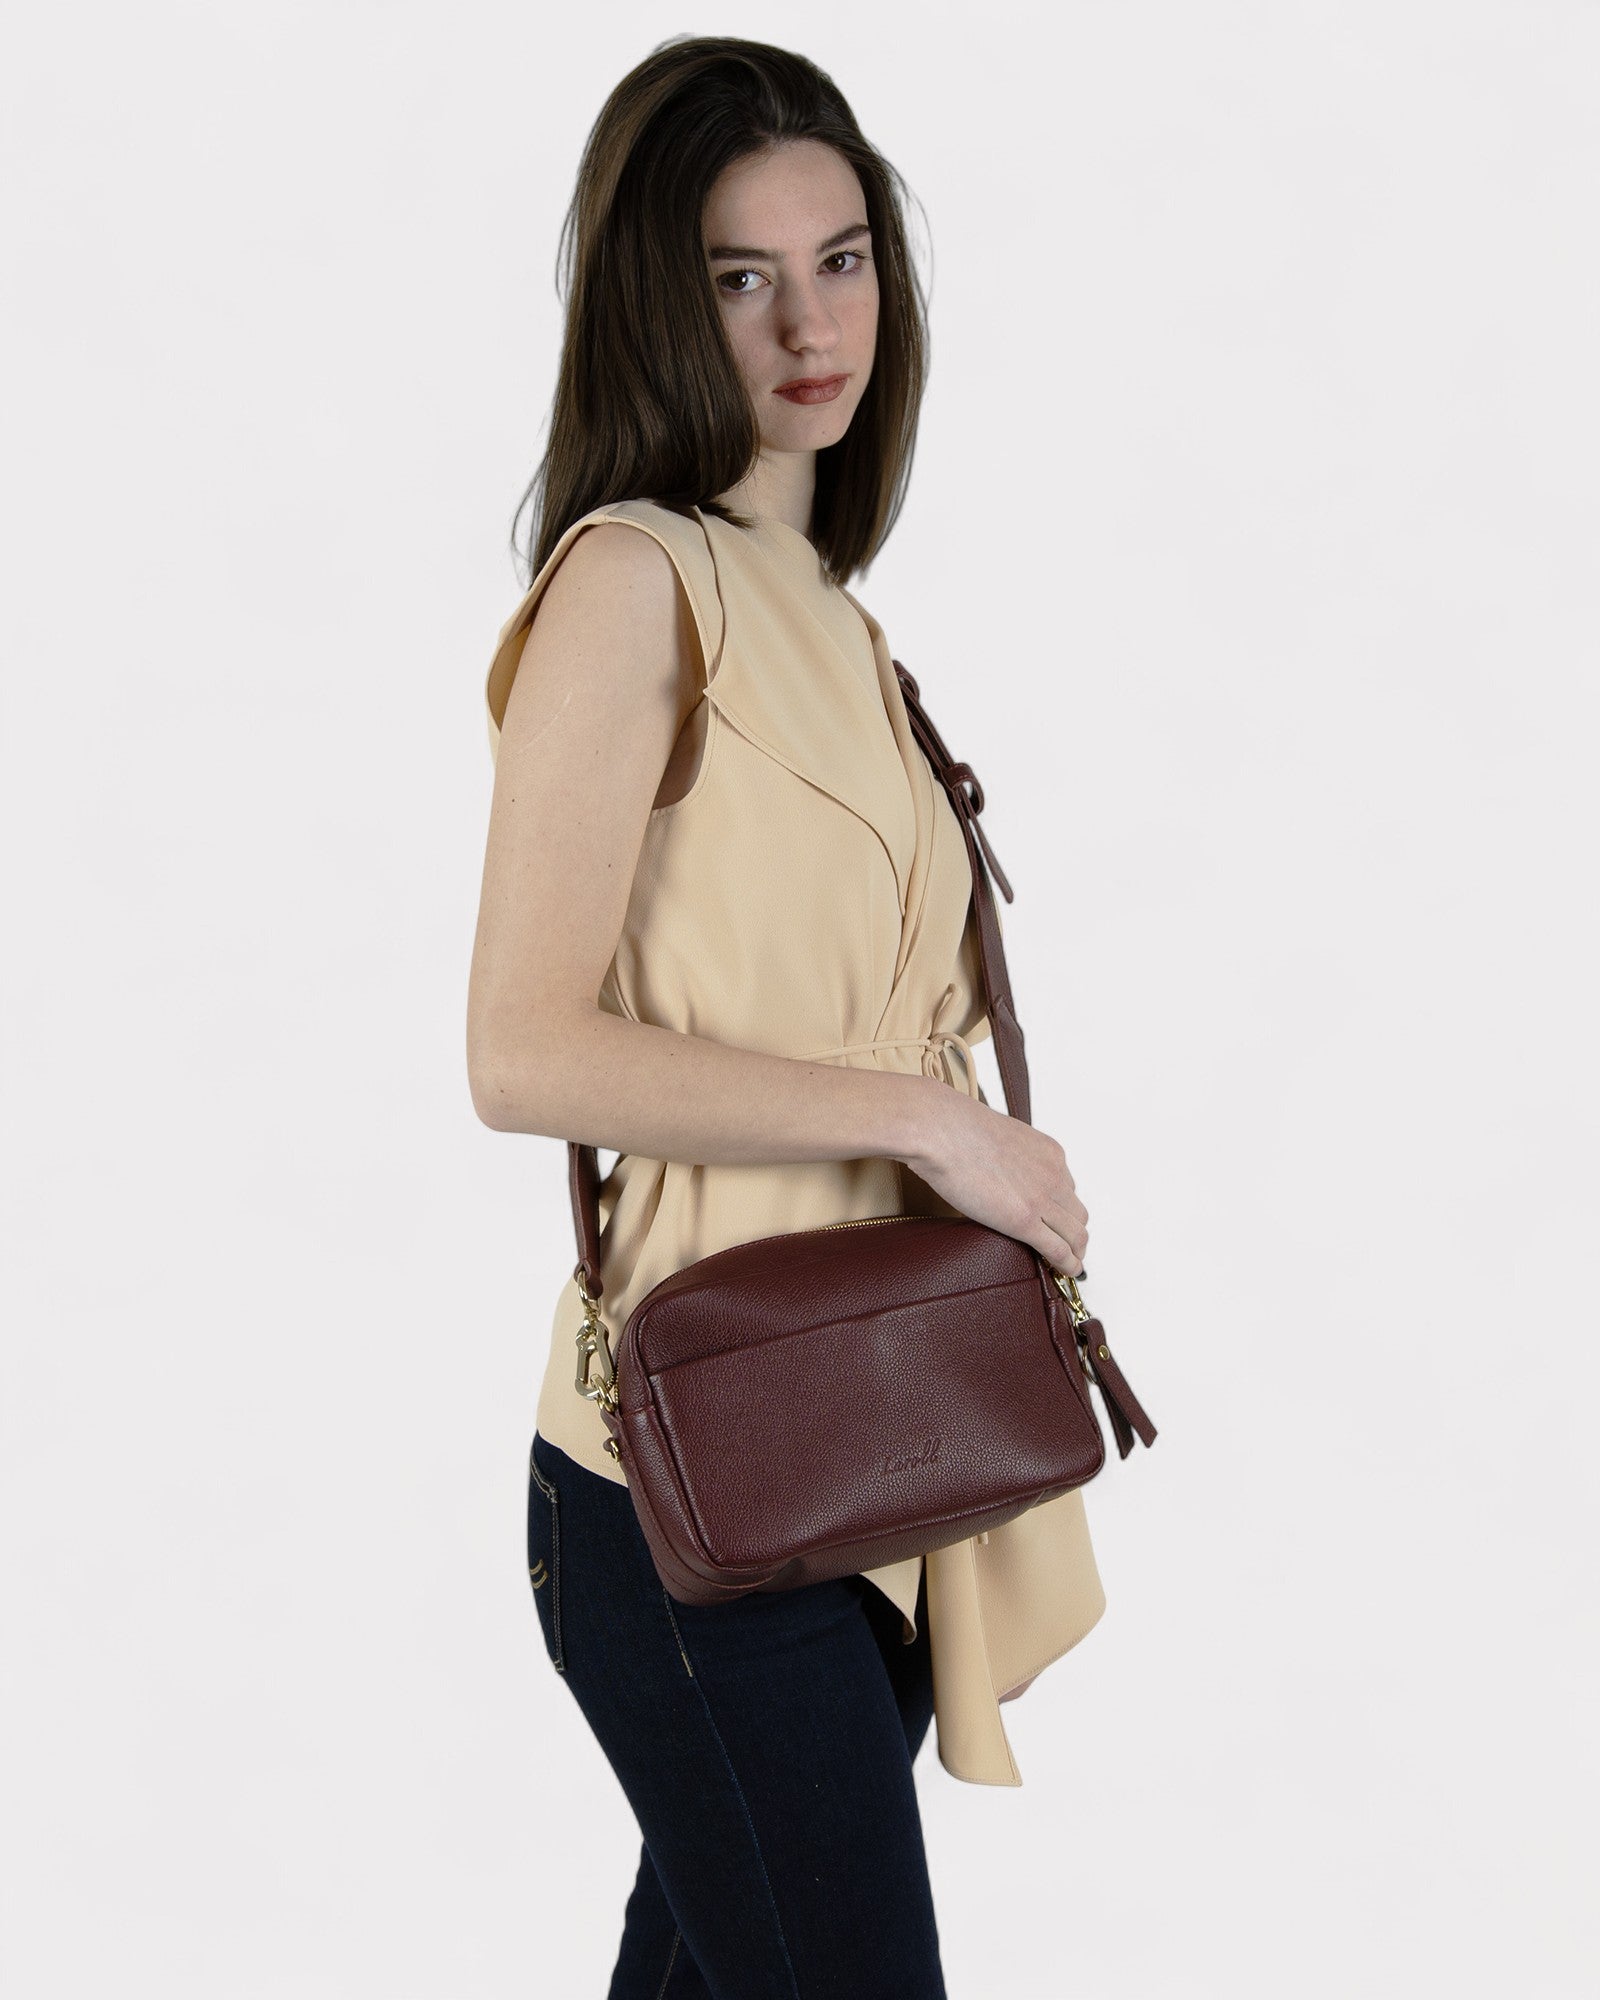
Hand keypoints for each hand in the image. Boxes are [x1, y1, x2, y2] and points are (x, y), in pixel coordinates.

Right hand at [903, 1081, 1087, 1276]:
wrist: (943, 1132)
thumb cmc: (955, 1128)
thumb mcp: (1000, 1138)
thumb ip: (1009, 1156)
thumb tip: (996, 1169)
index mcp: (1048, 1152)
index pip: (1067, 1186)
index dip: (1062, 1208)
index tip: (1057, 1218)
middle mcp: (1053, 1174)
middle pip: (1077, 1212)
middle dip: (1073, 1231)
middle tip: (1068, 1245)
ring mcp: (1041, 1198)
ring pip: (1076, 1233)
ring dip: (1076, 1251)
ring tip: (1070, 1262)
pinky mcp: (1024, 1221)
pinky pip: (1058, 1250)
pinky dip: (1068, 1264)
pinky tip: (1066, 1272)